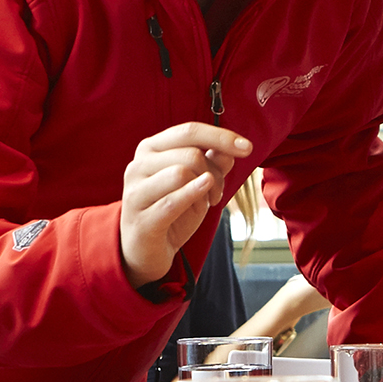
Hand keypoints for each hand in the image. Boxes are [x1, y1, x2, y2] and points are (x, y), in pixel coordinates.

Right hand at [117, 121, 249, 287]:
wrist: (145, 250)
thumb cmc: (173, 210)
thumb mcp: (197, 183)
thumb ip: (213, 163)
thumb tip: (231, 149)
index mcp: (151, 148)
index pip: (189, 131)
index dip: (221, 137)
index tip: (247, 147)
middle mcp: (138, 165)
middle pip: (190, 154)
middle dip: (215, 172)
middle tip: (218, 192)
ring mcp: (135, 192)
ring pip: (181, 173)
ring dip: (206, 189)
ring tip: (209, 202)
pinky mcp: (140, 219)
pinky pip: (172, 201)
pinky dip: (194, 195)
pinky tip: (208, 200)